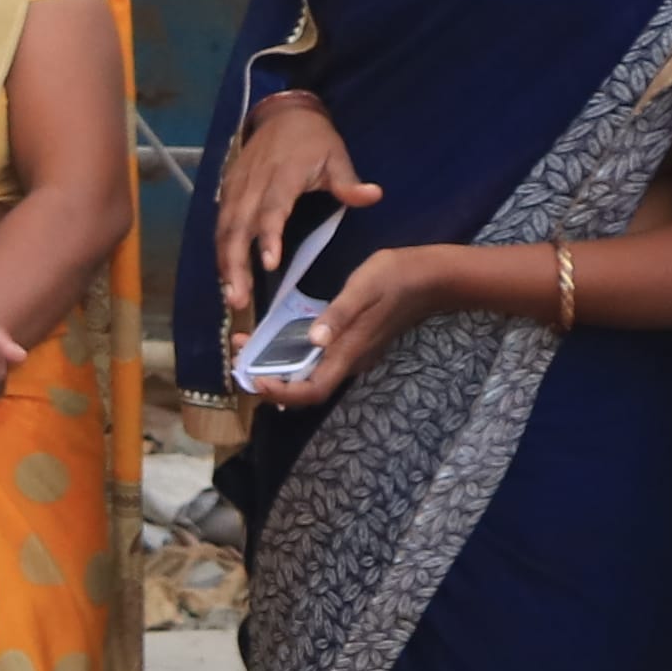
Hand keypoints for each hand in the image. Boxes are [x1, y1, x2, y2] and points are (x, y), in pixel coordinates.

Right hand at [215, 94, 372, 326]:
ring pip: (224, 230)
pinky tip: (226, 277)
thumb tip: (374, 196)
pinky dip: (221, 252)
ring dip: (224, 264)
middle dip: (235, 264)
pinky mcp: (228, 192)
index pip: (272, 209)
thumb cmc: (313, 139)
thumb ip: (348, 182)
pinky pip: (220, 226)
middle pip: (238, 227)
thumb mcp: (336, 155)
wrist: (282, 114)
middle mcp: (253, 184)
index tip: (269, 264)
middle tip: (238, 298)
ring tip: (231, 296)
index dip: (268, 236)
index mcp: (282, 175)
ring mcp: (236, 188)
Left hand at [254, 242, 475, 410]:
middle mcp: (349, 360)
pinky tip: (277, 338)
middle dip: (270, 381)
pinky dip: (293, 355)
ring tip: (247, 350)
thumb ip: (338, 315)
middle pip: (306, 387)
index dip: (282, 393)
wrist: (433, 277)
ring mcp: (353, 353)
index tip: (255, 379)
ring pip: (311, 373)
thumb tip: (313, 340)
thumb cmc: (396, 277)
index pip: (312, 391)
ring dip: (278, 368)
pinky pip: (318, 359)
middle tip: (238, 363)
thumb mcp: (363, 288)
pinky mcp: (354, 342)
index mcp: (349, 352)